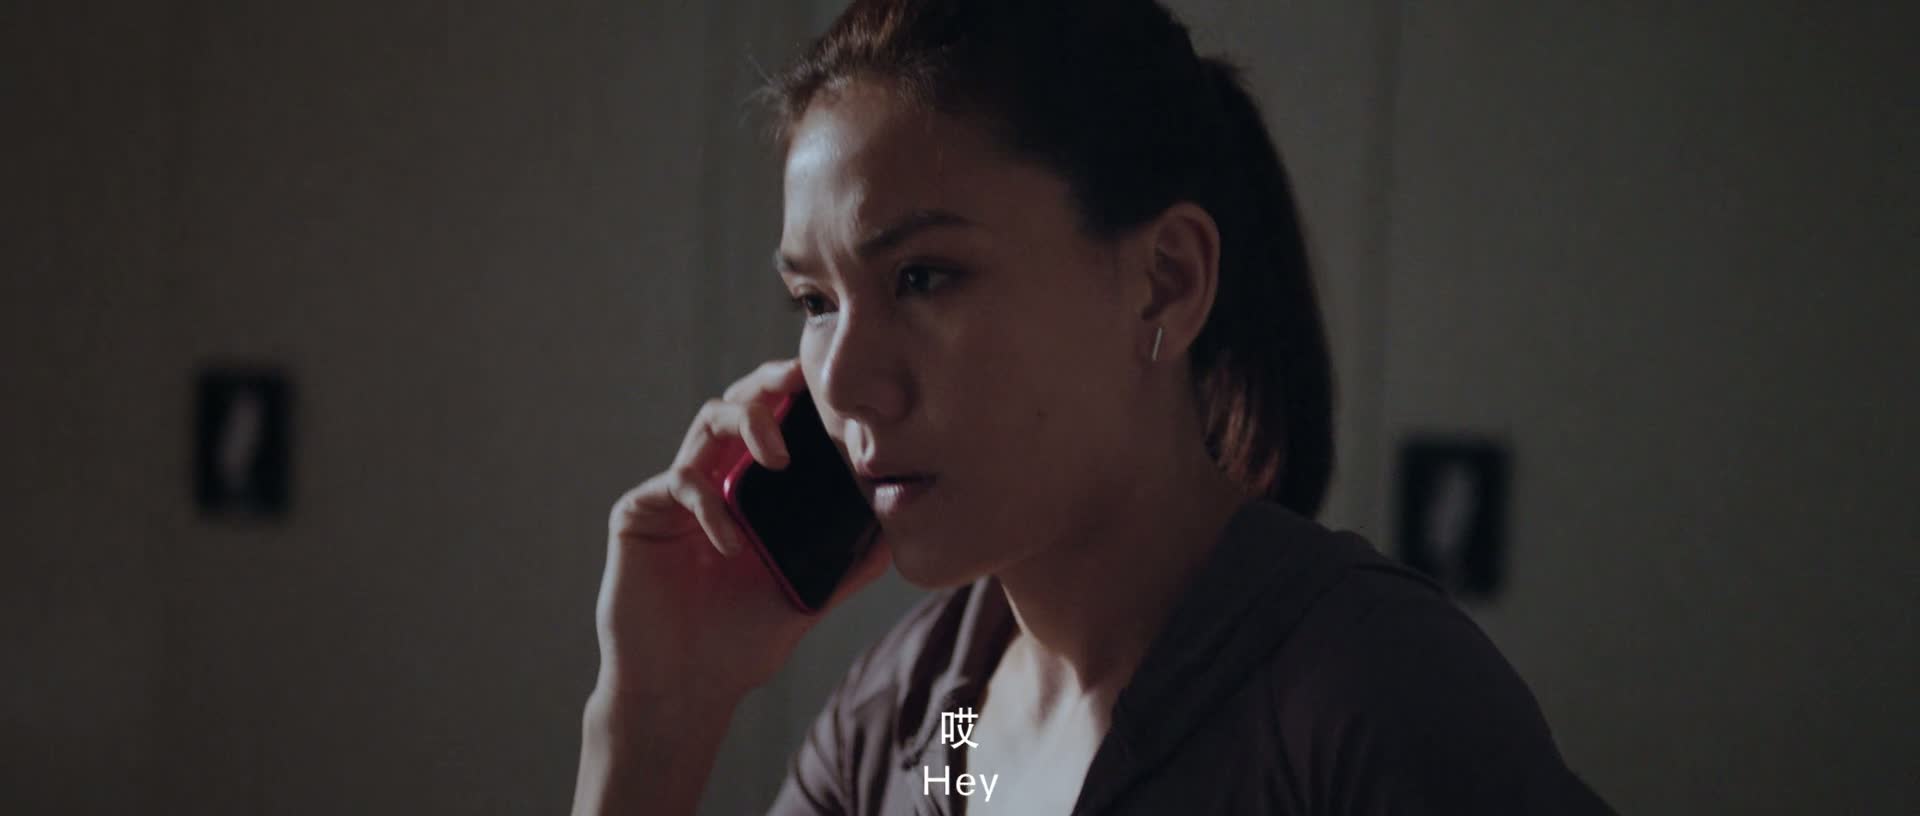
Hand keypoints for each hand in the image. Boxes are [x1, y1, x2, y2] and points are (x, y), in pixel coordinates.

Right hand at [593, 359, 891, 704]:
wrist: (684, 689)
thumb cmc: (738, 644)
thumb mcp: (807, 596)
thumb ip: (847, 563)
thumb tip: (897, 530)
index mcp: (749, 492)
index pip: (775, 425)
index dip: (800, 399)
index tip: (836, 388)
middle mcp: (711, 481)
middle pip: (738, 403)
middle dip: (770, 385)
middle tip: (801, 382)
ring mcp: (673, 494)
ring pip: (706, 423)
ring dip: (747, 424)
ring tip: (779, 459)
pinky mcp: (638, 515)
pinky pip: (676, 485)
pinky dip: (711, 506)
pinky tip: (733, 546)